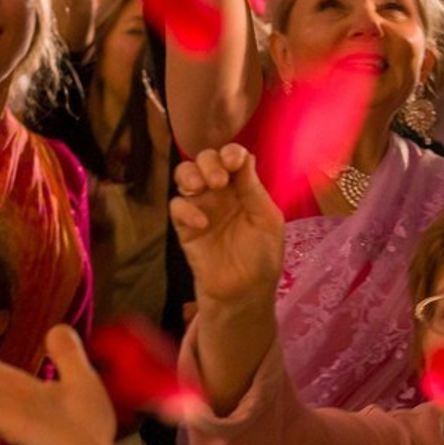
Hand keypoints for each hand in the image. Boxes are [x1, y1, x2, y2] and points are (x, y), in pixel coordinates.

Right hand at [169, 144, 284, 308]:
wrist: (245, 291)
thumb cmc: (262, 254)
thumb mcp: (266, 220)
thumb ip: (253, 190)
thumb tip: (246, 157)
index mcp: (244, 186)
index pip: (233, 158)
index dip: (231, 153)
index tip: (234, 162)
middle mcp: (221, 192)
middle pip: (205, 160)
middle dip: (209, 162)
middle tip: (218, 181)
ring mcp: (201, 207)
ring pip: (185, 175)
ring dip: (190, 174)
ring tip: (202, 188)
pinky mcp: (185, 227)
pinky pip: (177, 207)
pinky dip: (186, 209)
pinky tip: (201, 223)